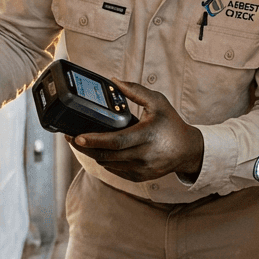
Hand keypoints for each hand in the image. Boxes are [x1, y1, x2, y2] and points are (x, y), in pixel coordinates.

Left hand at [70, 80, 203, 182]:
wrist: (187, 150)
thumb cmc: (171, 123)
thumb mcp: (158, 102)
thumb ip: (136, 90)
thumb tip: (114, 81)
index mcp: (148, 135)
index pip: (115, 141)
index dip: (94, 140)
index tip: (77, 136)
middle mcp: (144, 155)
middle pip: (106, 155)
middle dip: (85, 148)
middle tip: (71, 138)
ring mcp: (141, 169)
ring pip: (108, 164)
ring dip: (93, 154)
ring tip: (83, 143)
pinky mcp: (139, 177)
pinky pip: (114, 171)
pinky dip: (105, 161)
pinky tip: (99, 151)